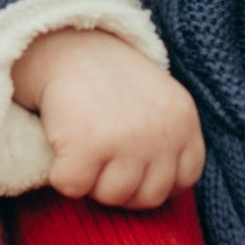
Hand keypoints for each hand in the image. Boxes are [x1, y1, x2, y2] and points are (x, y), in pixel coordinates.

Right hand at [14, 27, 207, 208]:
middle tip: (102, 157)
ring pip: (112, 197)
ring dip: (92, 182)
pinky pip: (73, 186)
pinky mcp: (87, 145)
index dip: (152, 180)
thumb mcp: (158, 104)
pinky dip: (60, 174)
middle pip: (148, 197)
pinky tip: (64, 146)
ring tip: (85, 149)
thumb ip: (168, 142)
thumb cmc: (111, 82)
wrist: (69, 46)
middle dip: (122, 186)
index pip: (183, 181)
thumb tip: (164, 194)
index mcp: (183, 122)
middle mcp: (161, 133)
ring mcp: (127, 140)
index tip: (131, 164)